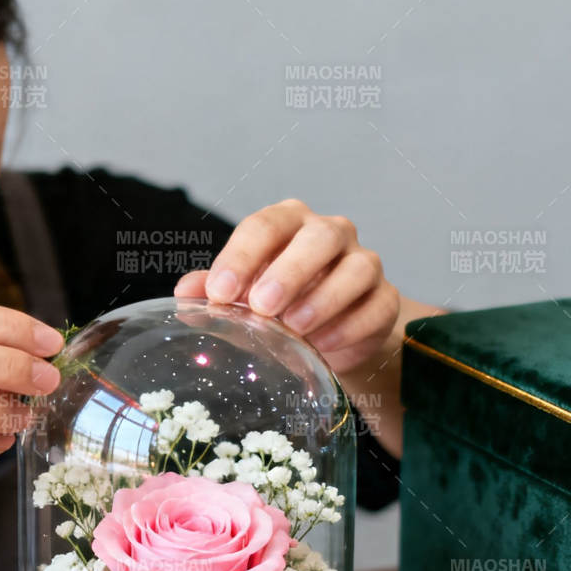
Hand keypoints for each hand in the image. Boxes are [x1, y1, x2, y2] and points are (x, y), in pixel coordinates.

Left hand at [174, 198, 399, 373]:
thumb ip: (215, 290)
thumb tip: (184, 294)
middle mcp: (330, 233)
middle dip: (289, 271)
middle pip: (318, 237)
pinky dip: (351, 327)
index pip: (264, 226)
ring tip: (295, 328)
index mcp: (288, 223)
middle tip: (262, 306)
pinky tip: (324, 347)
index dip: (241, 256)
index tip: (220, 291)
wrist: (330, 334)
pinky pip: (377, 307)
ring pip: (356, 269)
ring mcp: (364, 263)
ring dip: (323, 299)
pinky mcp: (386, 298)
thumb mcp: (243, 295)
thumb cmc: (279, 303)